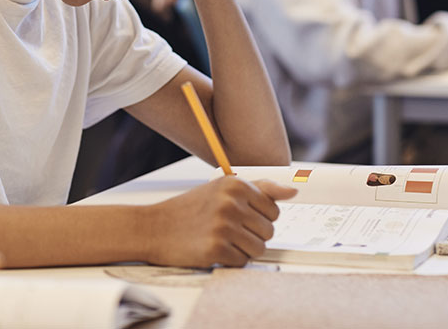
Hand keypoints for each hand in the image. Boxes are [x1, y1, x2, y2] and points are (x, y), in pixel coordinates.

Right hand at [142, 177, 295, 267]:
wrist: (153, 227)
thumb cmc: (190, 209)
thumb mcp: (223, 189)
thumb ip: (262, 188)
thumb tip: (294, 191)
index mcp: (236, 185)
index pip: (274, 210)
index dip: (257, 217)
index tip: (238, 216)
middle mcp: (231, 203)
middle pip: (268, 231)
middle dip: (251, 234)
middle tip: (227, 229)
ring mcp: (223, 227)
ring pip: (259, 249)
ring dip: (243, 249)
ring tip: (221, 239)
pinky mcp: (215, 249)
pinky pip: (242, 262)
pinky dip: (230, 260)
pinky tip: (212, 248)